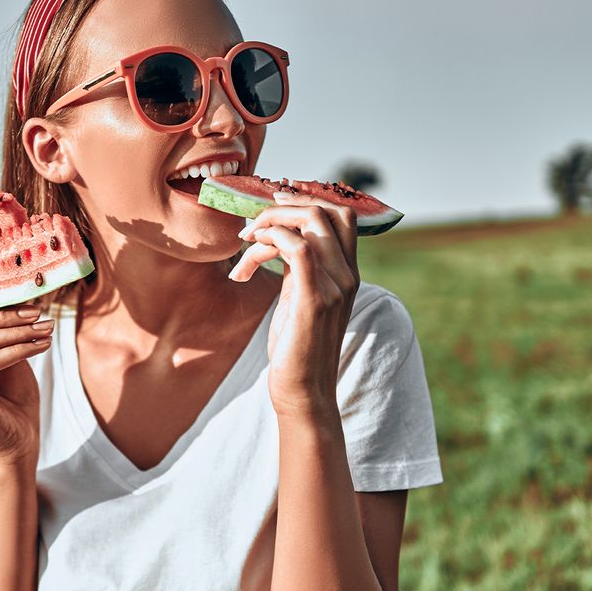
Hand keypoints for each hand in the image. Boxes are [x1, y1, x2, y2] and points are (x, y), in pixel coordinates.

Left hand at [228, 188, 359, 418]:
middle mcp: (346, 275)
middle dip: (287, 204)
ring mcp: (334, 286)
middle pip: (329, 210)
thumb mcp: (299, 298)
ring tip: (244, 240)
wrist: (303, 392)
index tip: (274, 203)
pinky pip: (297, 248)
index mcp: (346, 273)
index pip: (341, 215)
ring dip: (271, 220)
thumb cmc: (296, 348)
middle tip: (255, 220)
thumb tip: (278, 240)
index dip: (308, 198)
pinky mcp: (315, 299)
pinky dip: (271, 238)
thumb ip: (298, 268)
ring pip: (312, 221)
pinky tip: (250, 250)